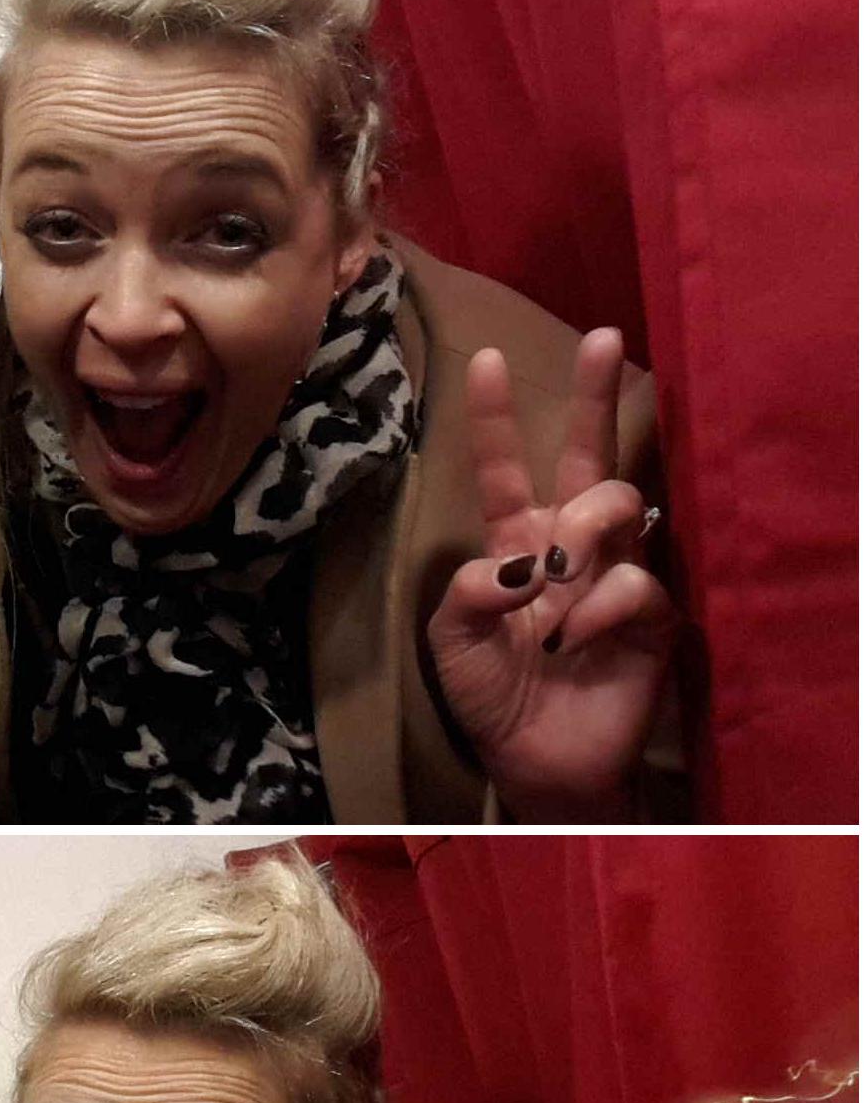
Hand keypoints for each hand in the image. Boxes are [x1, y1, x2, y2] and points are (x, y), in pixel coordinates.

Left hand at [426, 332, 675, 815]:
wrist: (535, 762)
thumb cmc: (492, 698)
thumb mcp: (452, 643)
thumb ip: (465, 593)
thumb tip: (515, 564)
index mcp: (516, 543)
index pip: (504, 469)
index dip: (494, 418)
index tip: (485, 359)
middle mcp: (569, 548)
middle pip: (589, 457)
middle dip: (595, 395)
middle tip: (605, 340)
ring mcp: (613, 576)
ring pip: (617, 504)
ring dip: (583, 529)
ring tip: (559, 576)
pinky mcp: (650, 617)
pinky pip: (635, 580)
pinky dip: (599, 605)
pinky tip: (574, 639)